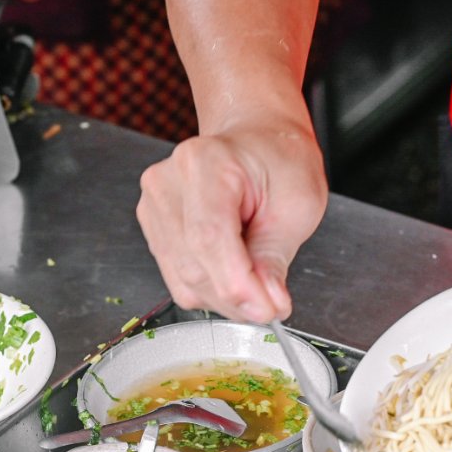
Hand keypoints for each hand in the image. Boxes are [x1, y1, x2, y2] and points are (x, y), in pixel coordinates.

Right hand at [136, 117, 327, 322]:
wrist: (256, 141)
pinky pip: (179, 279)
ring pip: (184, 281)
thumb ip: (275, 258)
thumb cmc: (279, 161)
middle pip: (194, 266)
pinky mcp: (152, 227)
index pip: (209, 237)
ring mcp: (154, 205)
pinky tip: (234, 269)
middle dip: (238, 298)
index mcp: (205, 162)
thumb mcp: (298, 204)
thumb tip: (265, 305)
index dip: (236, 284)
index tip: (267, 311)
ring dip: (226, 297)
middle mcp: (168, 182)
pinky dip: (211, 288)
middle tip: (274, 304)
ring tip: (258, 278)